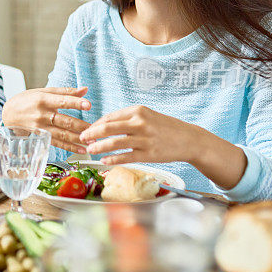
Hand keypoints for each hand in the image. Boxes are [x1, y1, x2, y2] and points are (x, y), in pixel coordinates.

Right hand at [2, 87, 91, 152]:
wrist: (8, 114)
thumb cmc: (27, 100)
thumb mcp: (43, 92)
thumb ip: (65, 92)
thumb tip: (85, 90)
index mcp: (43, 100)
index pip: (62, 101)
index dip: (75, 103)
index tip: (88, 105)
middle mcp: (41, 115)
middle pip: (64, 121)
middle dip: (81, 126)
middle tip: (96, 129)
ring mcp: (40, 128)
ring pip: (62, 134)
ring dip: (78, 139)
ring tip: (92, 141)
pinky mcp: (40, 137)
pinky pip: (57, 143)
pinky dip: (70, 147)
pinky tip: (81, 149)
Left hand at [80, 105, 203, 164]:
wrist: (189, 139)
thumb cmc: (164, 127)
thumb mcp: (147, 116)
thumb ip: (126, 119)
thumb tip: (102, 126)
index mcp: (138, 111)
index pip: (110, 117)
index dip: (95, 125)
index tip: (87, 130)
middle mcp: (140, 123)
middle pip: (107, 128)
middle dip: (91, 134)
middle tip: (82, 139)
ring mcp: (144, 139)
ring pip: (114, 143)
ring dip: (98, 147)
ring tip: (90, 150)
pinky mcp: (149, 154)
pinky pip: (125, 157)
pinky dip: (112, 159)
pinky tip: (104, 161)